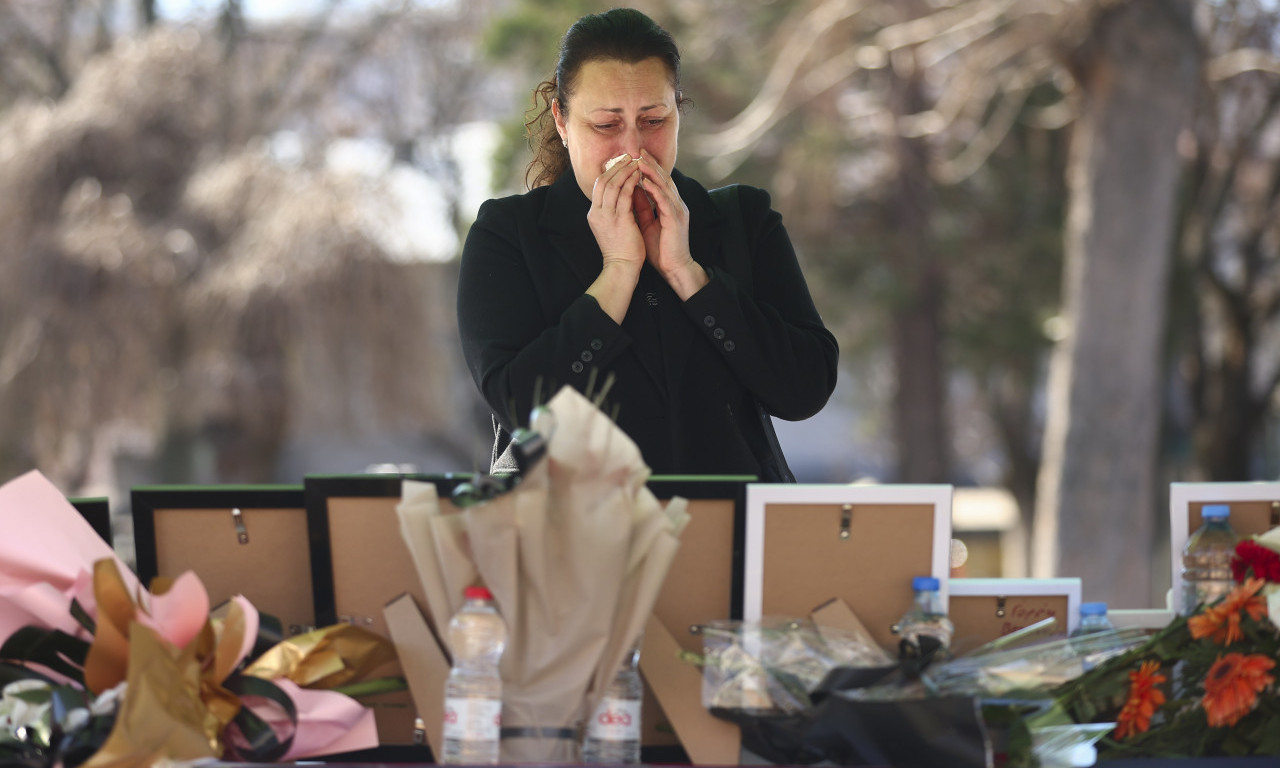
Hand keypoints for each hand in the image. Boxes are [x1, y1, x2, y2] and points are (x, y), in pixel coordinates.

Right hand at [585, 155, 644, 323]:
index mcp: (594, 214)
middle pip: (603, 181)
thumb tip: (626, 192)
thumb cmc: (621, 250)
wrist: (622, 268)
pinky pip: (625, 194)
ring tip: (636, 162)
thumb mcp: (614, 226)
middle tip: (629, 156)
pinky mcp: (619, 219)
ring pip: (613, 184)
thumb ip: (616, 209)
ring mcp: (606, 216)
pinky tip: (639, 175)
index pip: (598, 186)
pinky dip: (631, 182)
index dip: (609, 172)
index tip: (621, 163)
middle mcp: (597, 213)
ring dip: (625, 171)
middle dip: (616, 166)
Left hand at [634, 150, 706, 298]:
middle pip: (664, 178)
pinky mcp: (676, 219)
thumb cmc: (661, 249)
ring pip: (665, 185)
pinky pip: (664, 200)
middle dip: (651, 164)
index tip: (636, 157)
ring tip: (640, 161)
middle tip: (639, 150)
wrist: (674, 268)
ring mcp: (678, 210)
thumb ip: (642, 207)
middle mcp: (676, 204)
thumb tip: (630, 191)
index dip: (650, 168)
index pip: (660, 181)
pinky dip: (655, 189)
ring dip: (652, 172)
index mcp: (670, 205)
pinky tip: (645, 181)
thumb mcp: (647, 223)